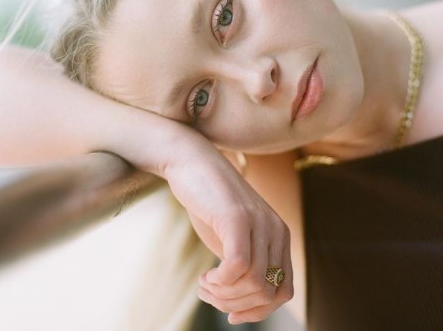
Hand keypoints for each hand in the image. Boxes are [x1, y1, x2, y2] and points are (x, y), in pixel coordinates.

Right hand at [164, 132, 293, 324]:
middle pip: (268, 294)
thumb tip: (244, 307)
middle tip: (210, 294)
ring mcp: (259, 222)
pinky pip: (237, 268)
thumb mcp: (233, 238)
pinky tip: (204, 276)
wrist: (192, 162)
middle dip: (237, 306)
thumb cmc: (209, 202)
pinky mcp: (238, 218)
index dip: (258, 311)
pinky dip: (219, 283)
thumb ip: (245, 264)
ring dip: (224, 296)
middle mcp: (276, 230)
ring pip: (254, 285)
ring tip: (204, 285)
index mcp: (279, 236)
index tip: (231, 313)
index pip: (283, 292)